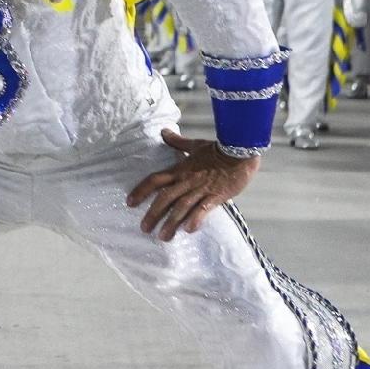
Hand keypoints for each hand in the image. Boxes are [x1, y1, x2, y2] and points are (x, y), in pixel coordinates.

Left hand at [126, 129, 258, 241]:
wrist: (240, 151)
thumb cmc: (217, 149)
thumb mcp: (194, 144)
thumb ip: (177, 142)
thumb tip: (163, 131)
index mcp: (180, 170)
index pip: (155, 180)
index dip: (141, 190)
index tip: (129, 203)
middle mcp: (186, 181)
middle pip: (164, 198)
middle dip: (153, 214)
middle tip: (144, 228)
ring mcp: (201, 189)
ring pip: (181, 207)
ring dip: (171, 222)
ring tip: (163, 237)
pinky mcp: (216, 195)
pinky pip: (204, 209)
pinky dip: (195, 218)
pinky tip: (188, 229)